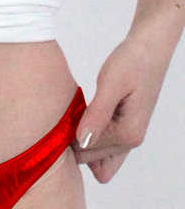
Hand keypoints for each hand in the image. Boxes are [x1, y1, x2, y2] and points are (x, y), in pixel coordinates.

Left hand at [71, 32, 173, 183]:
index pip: (86, 150)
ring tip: (72, 121)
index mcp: (128, 134)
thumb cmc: (132, 61)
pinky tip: (80, 121)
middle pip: (88, 160)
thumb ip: (97, 114)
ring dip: (80, 146)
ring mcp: (127, 138)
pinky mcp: (122, 131)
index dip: (68, 138)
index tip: (59, 120)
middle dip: (72, 145)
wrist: (149, 47)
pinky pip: (100, 150)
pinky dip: (87, 141)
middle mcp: (130, 142)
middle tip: (63, 120)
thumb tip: (83, 141)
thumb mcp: (111, 84)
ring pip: (94, 161)